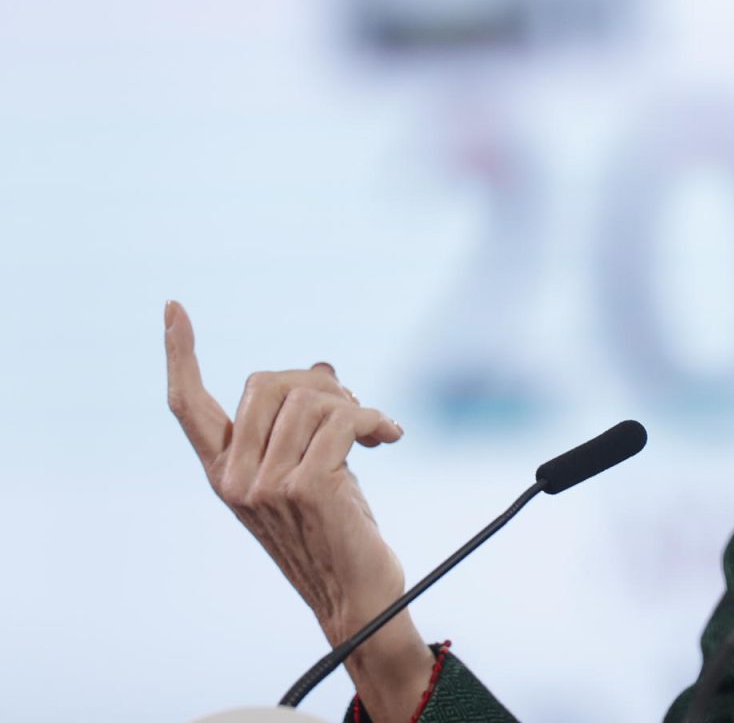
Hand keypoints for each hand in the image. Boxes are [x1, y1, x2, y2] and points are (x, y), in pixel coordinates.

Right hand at [165, 300, 434, 720]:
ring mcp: (265, 485)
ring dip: (353, 405)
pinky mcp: (306, 487)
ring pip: (311, 397)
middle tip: (352, 411)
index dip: (181, 354)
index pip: (188, 405)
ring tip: (373, 432)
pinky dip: (372, 419)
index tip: (174, 307)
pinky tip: (389, 437)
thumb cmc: (338, 530)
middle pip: (267, 381)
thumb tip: (324, 367)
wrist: (358, 595)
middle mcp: (234, 479)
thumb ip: (305, 422)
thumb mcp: (315, 466)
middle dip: (318, 383)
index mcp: (225, 472)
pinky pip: (342, 419)